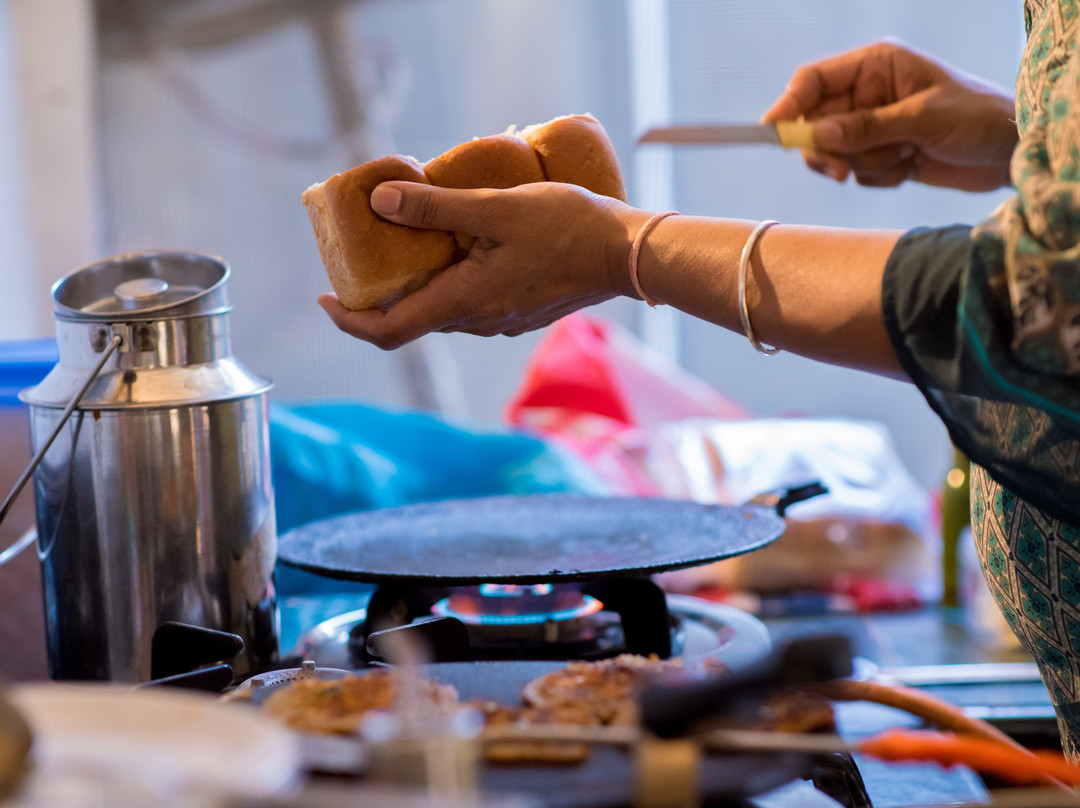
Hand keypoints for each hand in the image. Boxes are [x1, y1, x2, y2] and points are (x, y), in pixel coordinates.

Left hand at [318, 181, 642, 348]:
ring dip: (416, 286)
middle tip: (362, 256)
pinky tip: (457, 247)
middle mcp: (479, 321)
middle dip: (378, 296)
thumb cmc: (568, 227)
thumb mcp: (495, 207)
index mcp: (464, 302)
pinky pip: (470, 304)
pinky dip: (448, 283)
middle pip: (411, 321)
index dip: (348, 320)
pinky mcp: (520, 311)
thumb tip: (379, 200)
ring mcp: (501, 321)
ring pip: (442, 311)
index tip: (324, 298)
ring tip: (407, 243)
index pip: (388, 330)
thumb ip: (436, 206)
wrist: (629, 255)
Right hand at [763, 39, 1016, 190]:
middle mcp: (868, 93)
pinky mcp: (881, 154)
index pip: (814, 81)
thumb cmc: (977, 119)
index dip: (790, 105)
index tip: (775, 132)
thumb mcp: (923, 119)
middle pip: (816, 124)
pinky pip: (857, 173)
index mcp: (876, 66)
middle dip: (830, 150)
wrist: (1010, 154)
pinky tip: (912, 166)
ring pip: (836, 154)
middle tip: (843, 171)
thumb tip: (817, 135)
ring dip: (867, 165)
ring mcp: (873, 125)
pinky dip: (881, 177)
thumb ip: (867, 127)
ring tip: (906, 157)